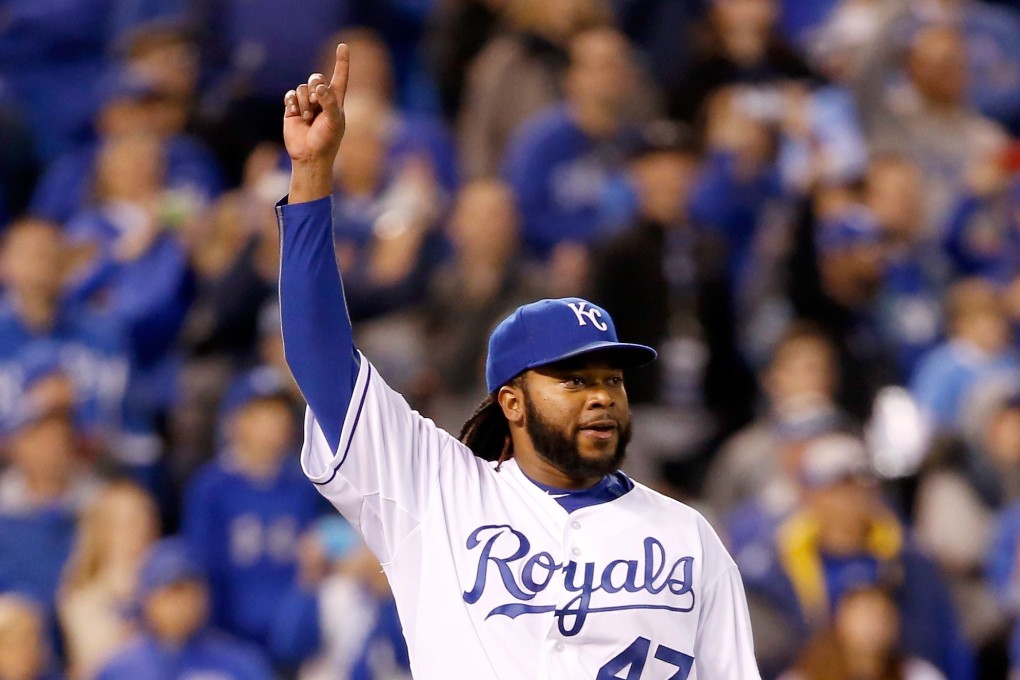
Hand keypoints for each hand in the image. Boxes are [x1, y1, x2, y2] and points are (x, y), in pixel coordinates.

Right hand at [283, 44, 349, 201]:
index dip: (341, 62)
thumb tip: (320, 86)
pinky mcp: (292, 108)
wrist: (309, 156)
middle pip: (316, 78)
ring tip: (307, 118)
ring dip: (304, 103)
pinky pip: (290, 95)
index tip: (343, 46)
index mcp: (336, 100)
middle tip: (316, 104)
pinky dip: (292, 104)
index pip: (340, 77)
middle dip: (315, 88)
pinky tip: (295, 115)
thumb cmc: (327, 140)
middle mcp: (321, 99)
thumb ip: (330, 102)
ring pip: (302, 88)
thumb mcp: (334, 121)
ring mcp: (306, 103)